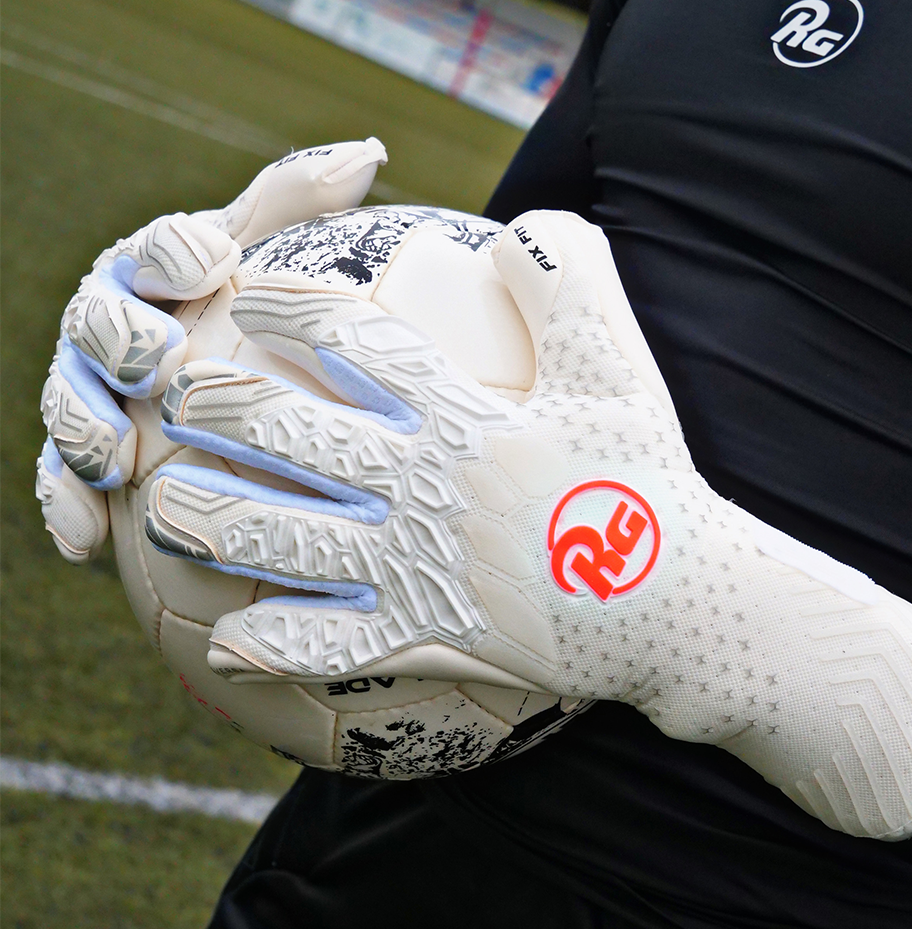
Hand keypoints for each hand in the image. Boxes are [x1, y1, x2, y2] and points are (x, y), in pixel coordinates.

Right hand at [35, 139, 387, 562]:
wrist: (232, 388)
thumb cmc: (257, 314)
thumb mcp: (280, 254)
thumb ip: (304, 203)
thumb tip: (369, 153)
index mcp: (157, 269)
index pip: (155, 249)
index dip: (173, 252)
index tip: (211, 264)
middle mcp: (114, 324)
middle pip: (98, 323)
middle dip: (119, 335)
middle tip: (158, 359)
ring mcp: (93, 391)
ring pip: (70, 402)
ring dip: (84, 426)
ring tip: (113, 456)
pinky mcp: (88, 458)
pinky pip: (62, 481)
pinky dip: (67, 504)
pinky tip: (84, 538)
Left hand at [144, 210, 911, 839]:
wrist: (675, 605)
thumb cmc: (646, 486)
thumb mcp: (621, 369)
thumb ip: (573, 283)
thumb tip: (520, 226)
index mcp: (462, 417)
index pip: (354, 342)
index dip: (290, 308)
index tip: (248, 296)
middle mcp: (422, 489)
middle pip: (291, 436)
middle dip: (222, 408)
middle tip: (178, 396)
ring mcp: (419, 570)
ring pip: (290, 541)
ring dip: (216, 520)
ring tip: (164, 508)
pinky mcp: (429, 638)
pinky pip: (336, 647)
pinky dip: (278, 647)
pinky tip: (228, 643)